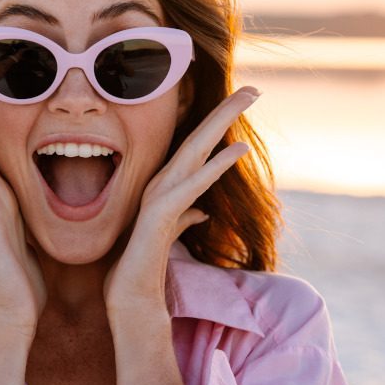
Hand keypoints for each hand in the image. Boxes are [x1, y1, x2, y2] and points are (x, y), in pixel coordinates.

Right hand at [104, 86, 258, 319]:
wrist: (130, 295)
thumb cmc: (146, 264)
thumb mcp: (173, 234)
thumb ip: (185, 217)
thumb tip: (201, 212)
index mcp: (167, 186)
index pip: (198, 148)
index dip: (219, 124)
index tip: (244, 103)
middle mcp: (162, 183)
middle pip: (199, 139)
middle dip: (225, 111)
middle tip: (254, 89)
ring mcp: (160, 196)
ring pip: (197, 151)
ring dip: (222, 123)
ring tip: (248, 101)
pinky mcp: (162, 213)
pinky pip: (193, 185)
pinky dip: (215, 166)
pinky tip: (237, 149)